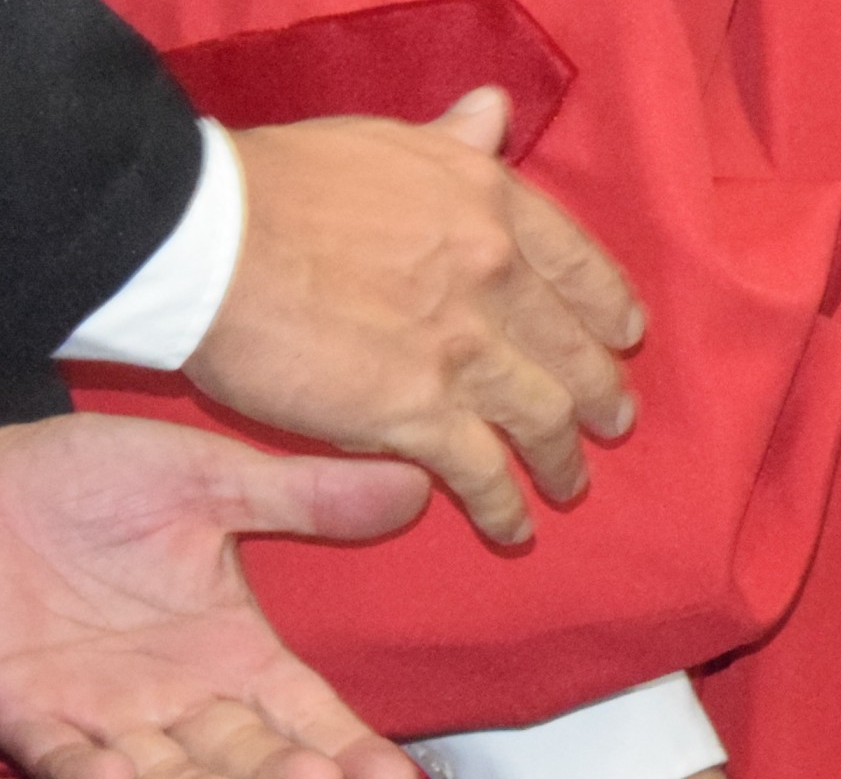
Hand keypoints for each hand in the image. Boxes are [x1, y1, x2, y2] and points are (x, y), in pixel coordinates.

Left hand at [0, 411, 427, 778]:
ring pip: (172, 775)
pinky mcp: (28, 715)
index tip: (397, 777)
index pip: (306, 713)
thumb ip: (303, 496)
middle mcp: (176, 696)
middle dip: (290, 778)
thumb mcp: (208, 478)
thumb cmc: (89, 478)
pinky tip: (126, 773)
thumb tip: (415, 484)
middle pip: (249, 759)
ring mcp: (103, 715)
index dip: (352, 748)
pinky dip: (96, 775)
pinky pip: (66, 760)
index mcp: (230, 647)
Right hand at [185, 91, 647, 549]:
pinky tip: (512, 527)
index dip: (608, 309)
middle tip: (615, 423)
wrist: (213, 238)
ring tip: (573, 485)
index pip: (580, 265)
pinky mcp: (412, 412)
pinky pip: (479, 468)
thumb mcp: (391, 141)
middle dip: (600, 394)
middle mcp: (496, 276)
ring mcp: (461, 348)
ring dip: (563, 458)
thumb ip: (453, 138)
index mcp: (496, 204)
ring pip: (541, 415)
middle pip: (571, 348)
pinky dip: (503, 504)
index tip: (625, 337)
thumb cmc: (284, 182)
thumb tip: (494, 110)